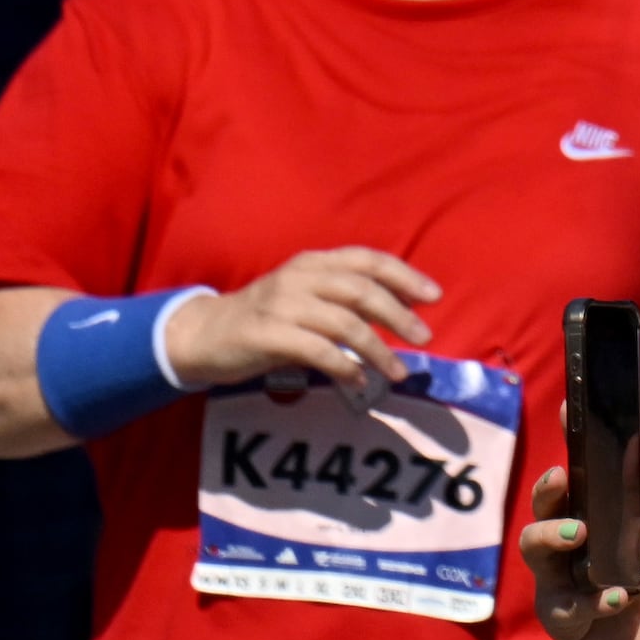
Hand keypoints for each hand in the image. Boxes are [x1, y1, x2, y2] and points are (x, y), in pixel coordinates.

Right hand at [164, 247, 437, 398]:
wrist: (205, 333)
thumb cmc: (269, 317)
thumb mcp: (308, 296)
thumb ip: (347, 298)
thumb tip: (405, 311)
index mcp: (314, 263)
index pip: (367, 260)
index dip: (404, 275)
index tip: (434, 296)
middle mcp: (299, 277)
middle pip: (361, 290)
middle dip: (399, 315)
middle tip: (424, 338)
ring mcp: (281, 305)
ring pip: (344, 322)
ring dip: (377, 349)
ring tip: (397, 372)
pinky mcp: (267, 334)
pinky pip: (317, 350)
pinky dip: (343, 366)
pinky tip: (358, 380)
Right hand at [523, 429, 639, 639]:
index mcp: (600, 518)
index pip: (576, 478)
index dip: (568, 444)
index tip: (566, 410)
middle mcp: (574, 546)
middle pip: (543, 508)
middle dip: (546, 491)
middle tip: (560, 480)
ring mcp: (563, 582)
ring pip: (534, 549)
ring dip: (553, 536)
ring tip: (580, 535)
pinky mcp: (562, 619)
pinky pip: (560, 602)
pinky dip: (591, 599)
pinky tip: (619, 599)